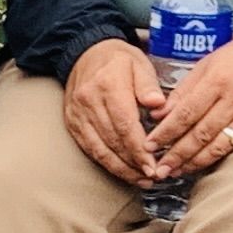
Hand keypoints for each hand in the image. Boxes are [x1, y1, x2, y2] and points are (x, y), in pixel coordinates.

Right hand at [62, 39, 165, 190]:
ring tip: (142, 179)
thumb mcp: (139, 63)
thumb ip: (149, 85)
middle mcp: (89, 101)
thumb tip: (159, 104)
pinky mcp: (73, 123)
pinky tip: (124, 171)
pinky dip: (107, 163)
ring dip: (121, 168)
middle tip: (153, 176)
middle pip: (112, 140)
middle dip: (134, 162)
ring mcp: (78, 114)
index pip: (124, 123)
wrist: (84, 54)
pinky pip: (89, 149)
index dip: (138, 148)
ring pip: (100, 149)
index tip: (153, 163)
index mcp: (108, 85)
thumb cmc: (118, 60)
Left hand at [148, 26, 232, 180]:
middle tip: (158, 168)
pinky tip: (200, 164)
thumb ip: (185, 88)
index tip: (150, 144)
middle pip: (199, 134)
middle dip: (176, 154)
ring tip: (175, 171)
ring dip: (193, 162)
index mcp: (219, 81)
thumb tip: (161, 113)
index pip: (186, 113)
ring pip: (216, 146)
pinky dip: (215, 158)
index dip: (166, 132)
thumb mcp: (210, 61)